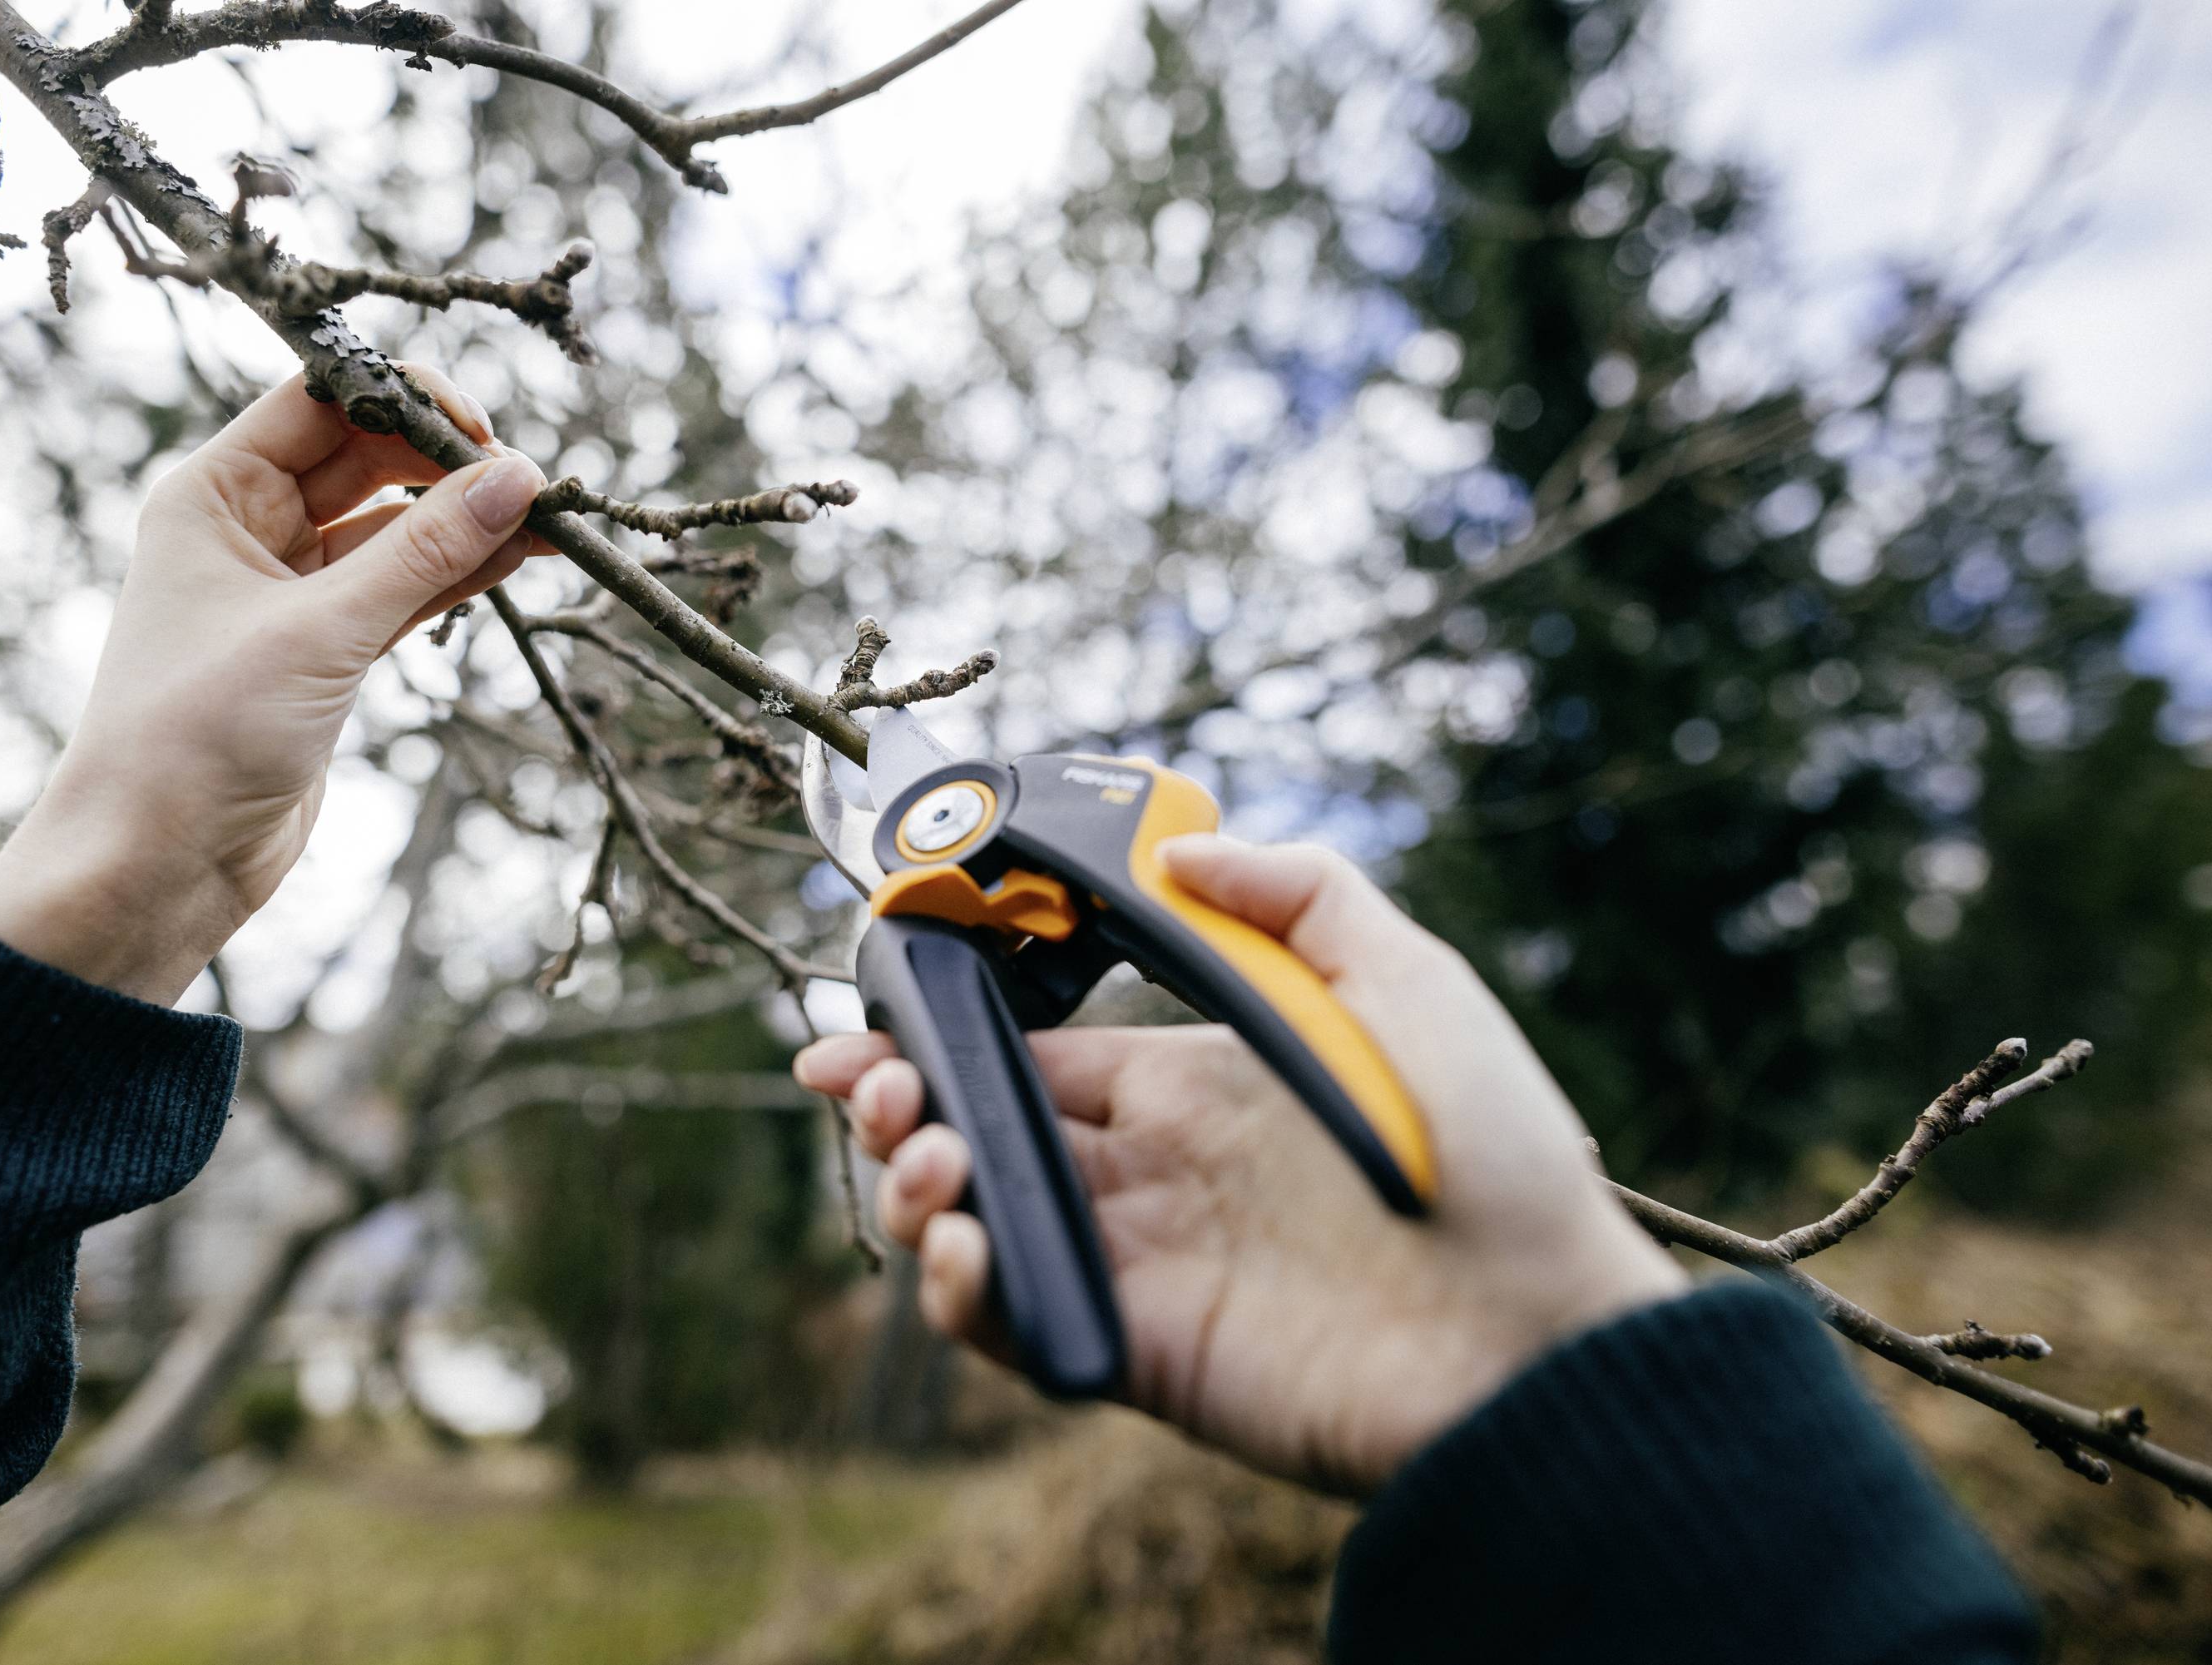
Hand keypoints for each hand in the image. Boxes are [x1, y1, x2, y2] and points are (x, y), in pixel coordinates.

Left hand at [0, 367, 543, 1003]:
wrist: (157, 861)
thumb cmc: (198, 733)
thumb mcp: (320, 631)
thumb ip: (423, 552)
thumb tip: (516, 479)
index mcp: (213, 496)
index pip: (320, 404)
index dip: (401, 400)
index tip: (481, 427)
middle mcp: (247, 531)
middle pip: (365, 460)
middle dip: (446, 463)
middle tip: (528, 480)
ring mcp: (290, 593)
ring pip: (394, 531)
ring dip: (464, 522)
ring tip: (546, 519)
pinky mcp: (325, 652)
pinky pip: (404, 591)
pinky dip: (456, 577)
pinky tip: (516, 560)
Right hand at [794, 835, 1685, 1497]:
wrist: (1541, 1330)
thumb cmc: (1494, 1151)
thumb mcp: (1410, 981)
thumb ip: (1299, 897)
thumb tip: (1186, 852)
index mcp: (1196, 1088)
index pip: (1034, 1054)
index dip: (944, 1031)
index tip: (869, 1008)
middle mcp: (1154, 1176)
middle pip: (980, 1134)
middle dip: (895, 1102)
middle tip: (858, 1086)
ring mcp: (1142, 1269)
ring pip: (977, 1224)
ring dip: (912, 1186)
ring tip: (929, 1161)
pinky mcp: (1141, 1354)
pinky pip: (1016, 1325)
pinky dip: (962, 1291)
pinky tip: (965, 1247)